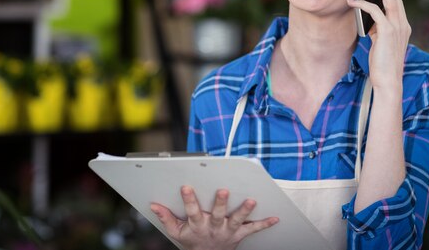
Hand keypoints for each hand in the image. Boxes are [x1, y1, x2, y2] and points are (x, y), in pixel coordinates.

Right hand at [150, 186, 278, 249]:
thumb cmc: (192, 242)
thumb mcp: (177, 232)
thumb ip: (166, 217)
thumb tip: (153, 205)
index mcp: (197, 225)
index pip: (192, 211)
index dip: (189, 199)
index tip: (186, 186)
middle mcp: (213, 228)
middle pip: (217, 214)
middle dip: (220, 203)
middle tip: (222, 190)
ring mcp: (227, 232)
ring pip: (236, 220)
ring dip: (244, 211)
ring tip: (251, 200)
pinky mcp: (239, 235)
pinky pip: (252, 229)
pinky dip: (264, 224)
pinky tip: (275, 217)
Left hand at [347, 0, 410, 89]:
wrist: (388, 81)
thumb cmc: (381, 63)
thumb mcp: (380, 41)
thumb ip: (377, 27)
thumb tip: (367, 15)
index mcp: (402, 24)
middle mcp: (403, 23)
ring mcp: (397, 27)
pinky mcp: (388, 33)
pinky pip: (376, 11)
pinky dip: (363, 4)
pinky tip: (351, 2)